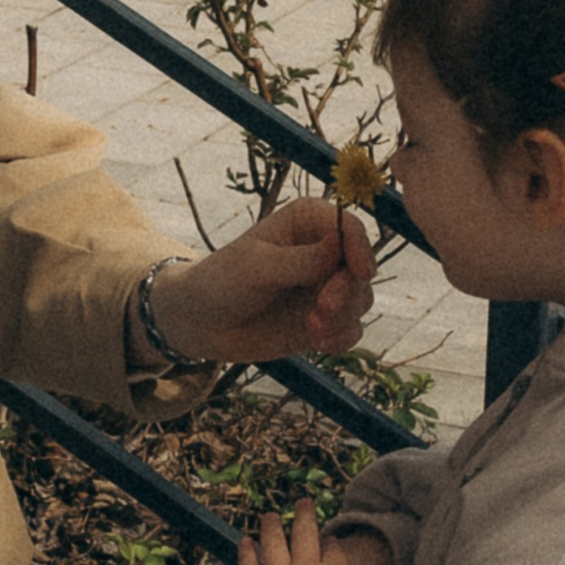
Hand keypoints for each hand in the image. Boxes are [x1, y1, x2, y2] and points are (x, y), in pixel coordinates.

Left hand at [145, 196, 377, 368]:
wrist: (203, 322)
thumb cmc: (222, 281)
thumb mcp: (257, 267)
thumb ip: (300, 260)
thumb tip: (340, 243)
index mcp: (308, 221)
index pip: (348, 226)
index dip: (361, 247)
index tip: (361, 271)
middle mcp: (325, 250)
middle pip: (360, 267)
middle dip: (346, 291)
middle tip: (322, 311)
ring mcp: (327, 285)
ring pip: (360, 298)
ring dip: (343, 317)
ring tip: (313, 329)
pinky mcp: (327, 318)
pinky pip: (352, 328)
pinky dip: (341, 337)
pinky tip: (319, 343)